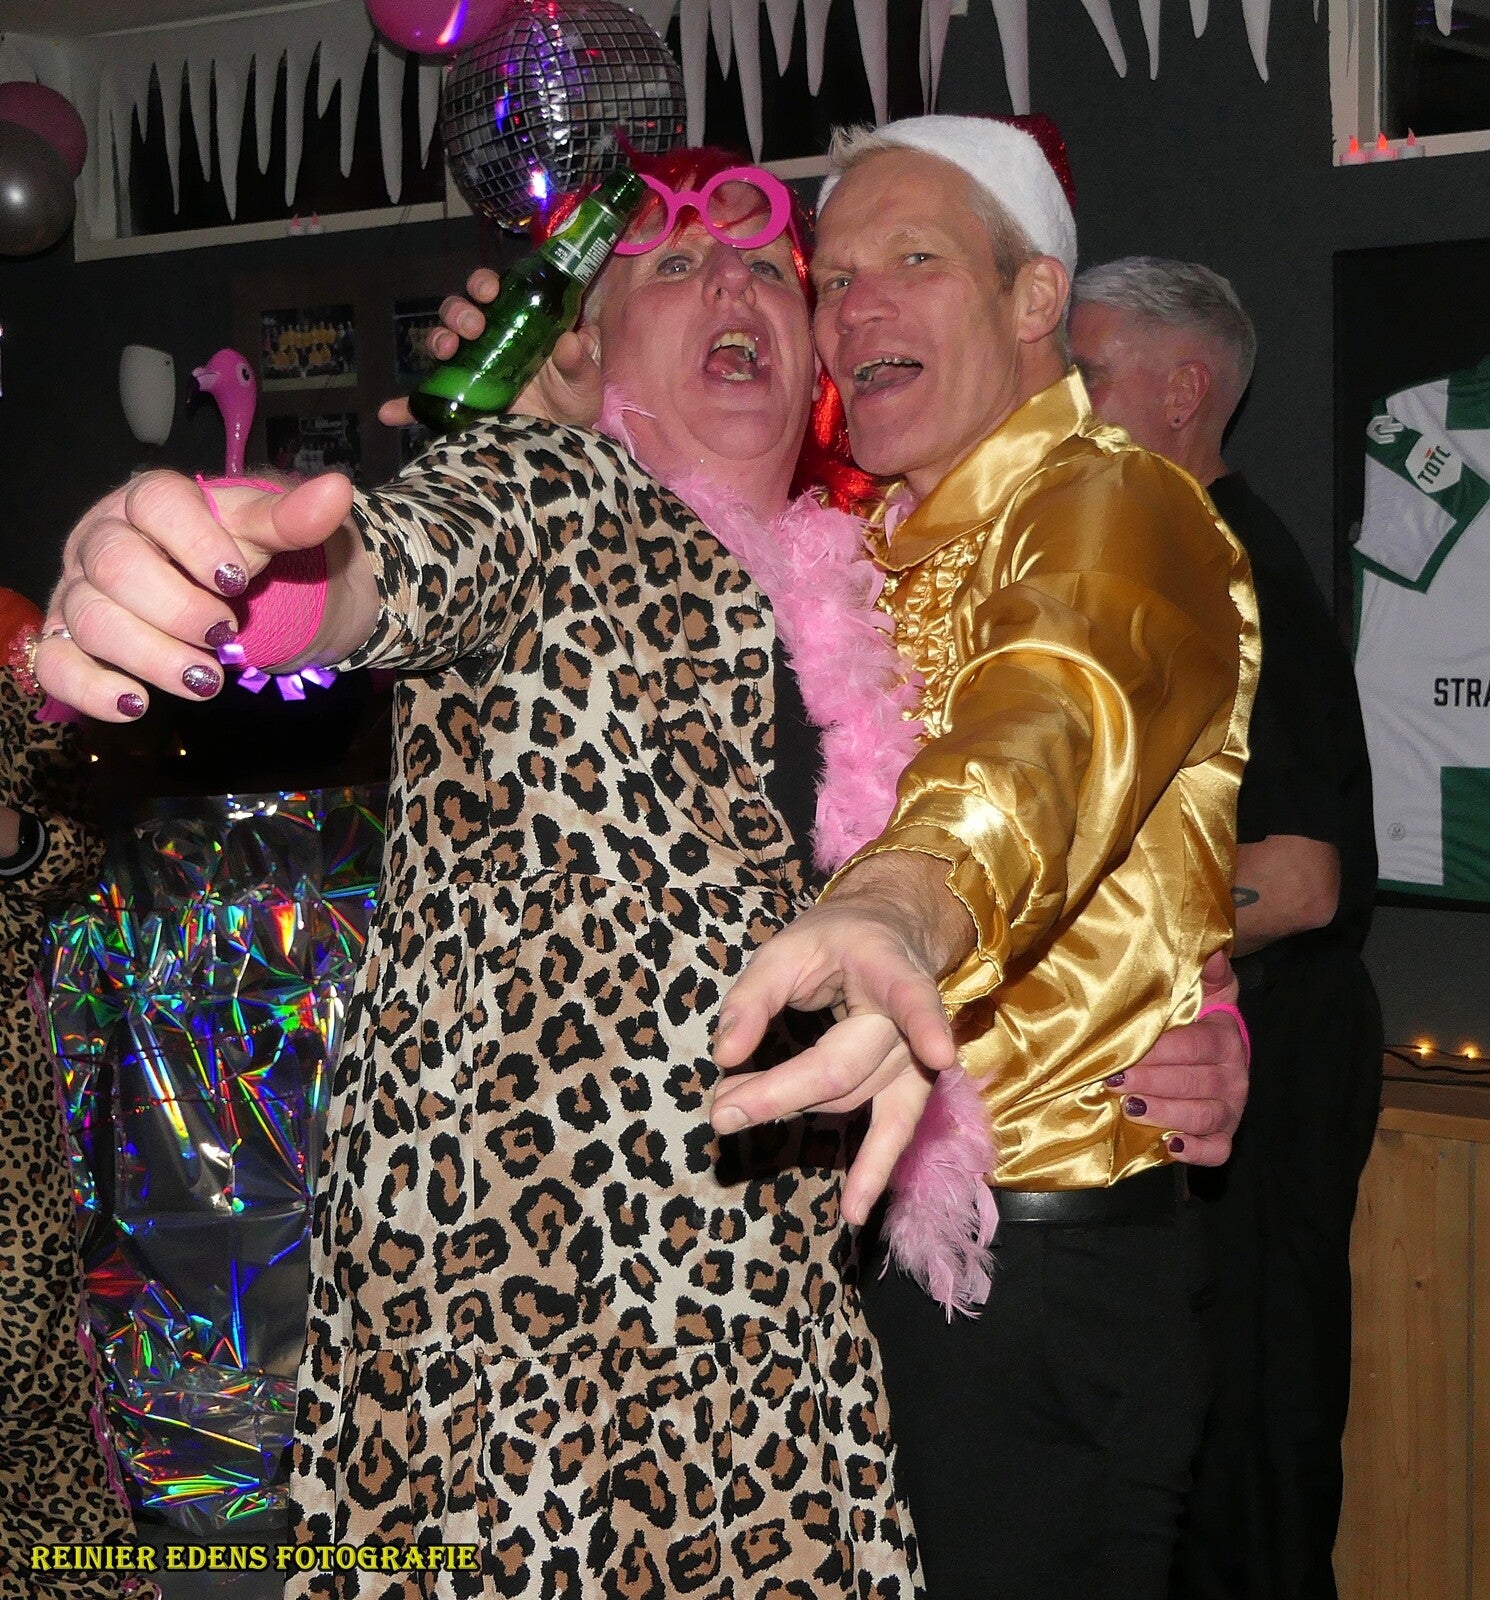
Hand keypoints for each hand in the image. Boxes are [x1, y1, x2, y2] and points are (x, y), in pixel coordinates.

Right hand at [39, 469, 358, 720]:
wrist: (219, 595)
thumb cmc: (233, 555)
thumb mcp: (267, 535)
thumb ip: (294, 519)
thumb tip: (337, 492)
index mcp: (149, 502)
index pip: (157, 504)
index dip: (196, 542)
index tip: (238, 580)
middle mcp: (102, 540)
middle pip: (116, 566)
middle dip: (176, 608)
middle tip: (226, 634)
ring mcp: (80, 592)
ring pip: (90, 619)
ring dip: (152, 656)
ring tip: (206, 680)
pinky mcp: (68, 642)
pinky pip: (56, 665)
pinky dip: (91, 688)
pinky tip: (136, 703)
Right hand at [378, 266, 603, 429]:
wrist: (563, 440)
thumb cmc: (573, 400)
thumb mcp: (584, 381)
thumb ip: (580, 362)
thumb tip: (572, 341)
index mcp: (514, 323)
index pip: (492, 292)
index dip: (484, 284)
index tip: (490, 291)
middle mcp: (486, 341)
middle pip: (459, 313)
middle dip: (459, 313)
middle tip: (473, 327)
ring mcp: (469, 370)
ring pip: (441, 344)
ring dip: (439, 341)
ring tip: (448, 352)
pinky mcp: (459, 402)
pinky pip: (425, 403)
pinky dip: (405, 407)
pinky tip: (389, 413)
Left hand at [711, 885, 960, 1226]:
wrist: (889, 936)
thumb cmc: (835, 941)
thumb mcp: (787, 946)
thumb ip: (753, 997)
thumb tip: (724, 1055)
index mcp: (890, 966)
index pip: (911, 995)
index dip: (926, 1023)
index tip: (939, 1052)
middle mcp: (913, 1019)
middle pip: (844, 1069)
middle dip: (778, 1092)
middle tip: (720, 1106)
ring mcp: (915, 1059)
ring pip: (851, 1100)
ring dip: (790, 1110)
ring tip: (731, 1109)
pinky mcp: (909, 1088)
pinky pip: (892, 1132)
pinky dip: (873, 1170)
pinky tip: (854, 1211)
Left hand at [1113, 952, 1248, 1165]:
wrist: (1213, 1056)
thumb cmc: (1197, 1020)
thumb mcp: (1204, 991)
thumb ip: (1208, 973)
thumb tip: (1213, 950)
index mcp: (1226, 1038)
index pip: (1197, 1045)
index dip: (1162, 1051)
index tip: (1126, 1054)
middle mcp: (1234, 1076)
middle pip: (1197, 1082)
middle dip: (1154, 1082)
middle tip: (1116, 1081)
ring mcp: (1231, 1109)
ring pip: (1204, 1116)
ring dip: (1167, 1113)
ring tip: (1132, 1108)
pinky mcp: (1224, 1137)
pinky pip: (1218, 1151)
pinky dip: (1196, 1152)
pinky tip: (1169, 1145)